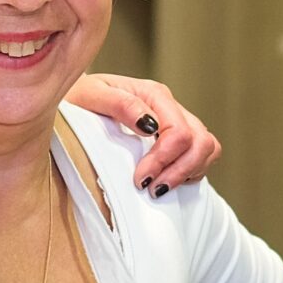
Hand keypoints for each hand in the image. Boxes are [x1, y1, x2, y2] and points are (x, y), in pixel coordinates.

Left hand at [68, 73, 222, 195]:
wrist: (74, 100)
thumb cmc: (78, 98)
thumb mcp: (90, 95)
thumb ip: (120, 104)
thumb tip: (149, 124)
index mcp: (153, 94)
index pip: (178, 131)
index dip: (163, 159)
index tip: (140, 179)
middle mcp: (170, 106)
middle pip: (201, 141)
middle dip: (178, 170)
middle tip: (150, 188)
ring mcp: (178, 121)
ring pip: (208, 148)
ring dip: (188, 172)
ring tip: (159, 187)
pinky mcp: (178, 139)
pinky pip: (203, 156)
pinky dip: (191, 172)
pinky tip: (166, 179)